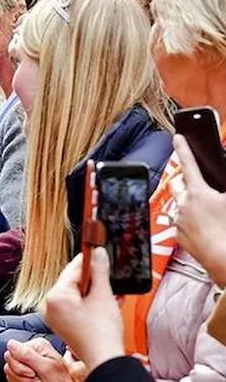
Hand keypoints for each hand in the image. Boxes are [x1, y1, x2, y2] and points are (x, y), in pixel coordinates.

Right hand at [4, 339, 72, 381]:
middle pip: (9, 360)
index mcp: (38, 345)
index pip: (12, 349)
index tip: (33, 373)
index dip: (19, 365)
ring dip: (21, 380)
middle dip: (20, 374)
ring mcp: (26, 361)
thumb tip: (11, 344)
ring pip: (9, 369)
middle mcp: (31, 350)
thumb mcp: (47, 369)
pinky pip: (11, 376)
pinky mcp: (23, 370)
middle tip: (36, 379)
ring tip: (36, 381)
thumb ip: (29, 355)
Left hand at [43, 248, 123, 370]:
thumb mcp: (103, 295)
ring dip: (95, 291)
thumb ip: (100, 270)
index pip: (72, 269)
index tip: (96, 250)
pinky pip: (77, 307)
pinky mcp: (65, 325)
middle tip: (107, 272)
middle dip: (94, 279)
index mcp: (55, 296)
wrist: (105, 359)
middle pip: (74, 282)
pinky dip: (92, 303)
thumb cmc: (101, 333)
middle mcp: (50, 306)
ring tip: (111, 290)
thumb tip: (98, 253)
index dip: (88, 259)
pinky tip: (107, 302)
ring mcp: (57, 317)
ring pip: (77, 295)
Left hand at [172, 135, 225, 286]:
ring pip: (179, 205)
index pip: (188, 163)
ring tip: (206, 211)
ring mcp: (179, 221)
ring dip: (188, 203)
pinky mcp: (178, 236)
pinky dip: (189, 221)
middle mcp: (184, 204)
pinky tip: (204, 227)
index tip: (177, 137)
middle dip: (186, 181)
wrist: (225, 261)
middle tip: (198, 184)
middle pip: (178, 184)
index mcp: (199, 192)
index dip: (183, 148)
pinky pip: (180, 223)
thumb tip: (220, 188)